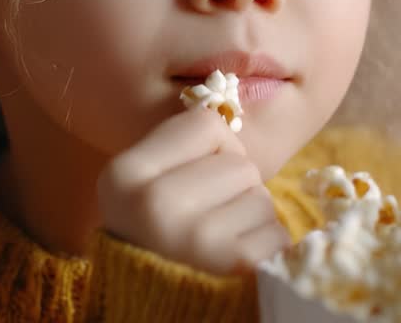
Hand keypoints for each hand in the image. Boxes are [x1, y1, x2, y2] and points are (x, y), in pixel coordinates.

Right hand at [96, 107, 290, 275]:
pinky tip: (234, 263)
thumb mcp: (144, 185)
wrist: (152, 313)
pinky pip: (277, 234)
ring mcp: (195, 237)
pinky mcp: (235, 266)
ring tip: (218, 244)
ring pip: (262, 198)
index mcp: (123, 175)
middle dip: (233, 190)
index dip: (210, 150)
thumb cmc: (155, 240)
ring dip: (251, 221)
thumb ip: (183, 147)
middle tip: (205, 221)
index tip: (188, 180)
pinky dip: (265, 249)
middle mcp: (154, 204)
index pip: (206, 124)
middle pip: (239, 163)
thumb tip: (238, 99)